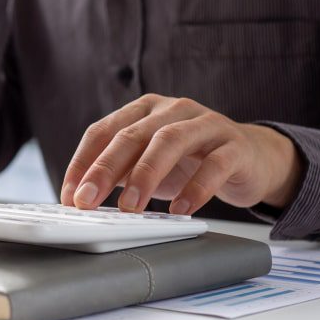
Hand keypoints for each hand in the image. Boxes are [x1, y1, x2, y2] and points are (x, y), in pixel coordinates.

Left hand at [61, 94, 301, 214]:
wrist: (250, 158)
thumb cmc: (189, 162)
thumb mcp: (147, 165)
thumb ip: (118, 174)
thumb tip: (80, 199)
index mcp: (143, 110)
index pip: (103, 130)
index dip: (83, 162)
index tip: (69, 194)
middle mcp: (171, 110)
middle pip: (131, 134)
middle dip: (104, 168)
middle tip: (86, 200)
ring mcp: (205, 124)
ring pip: (169, 141)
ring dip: (145, 175)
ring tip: (130, 207)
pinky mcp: (234, 145)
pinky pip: (214, 164)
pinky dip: (196, 188)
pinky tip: (181, 209)